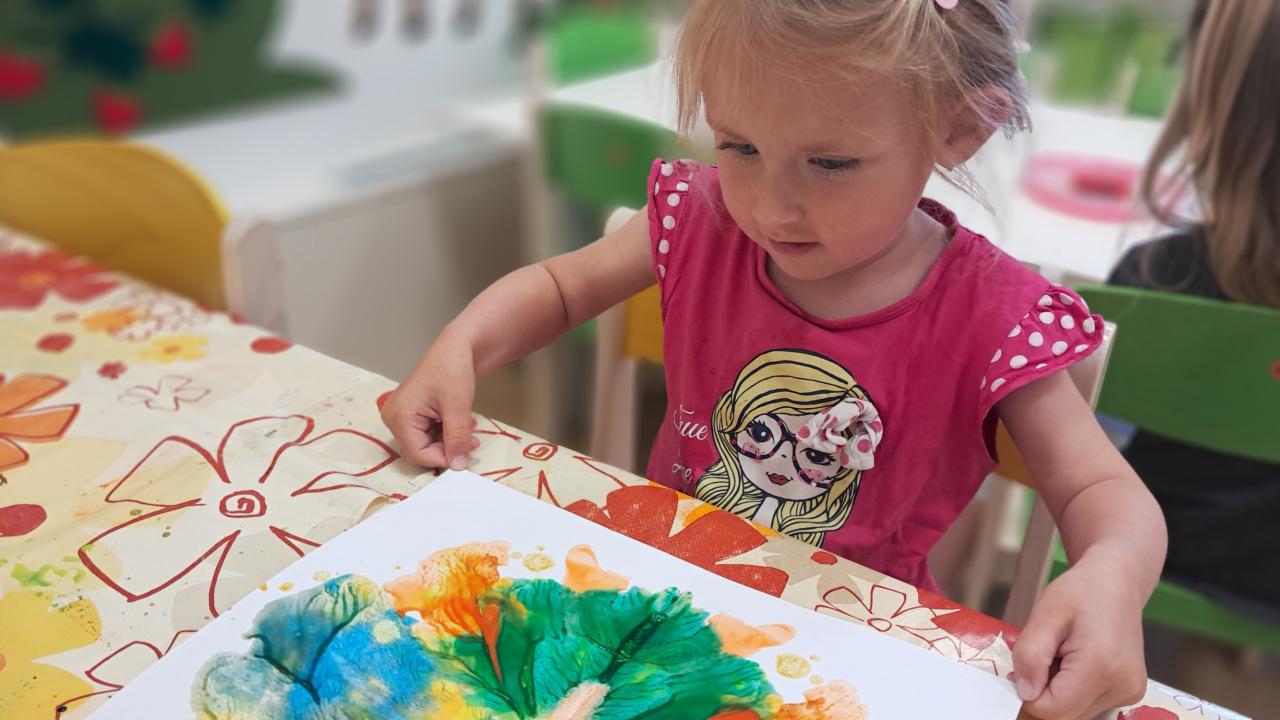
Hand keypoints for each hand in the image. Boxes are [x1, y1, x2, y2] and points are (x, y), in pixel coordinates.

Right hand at [381, 341, 480, 468]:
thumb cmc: (451, 369)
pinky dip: (446, 433)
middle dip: (447, 449)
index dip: (442, 459)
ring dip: (449, 441)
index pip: (417, 454)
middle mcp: (394, 418)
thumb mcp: (457, 407)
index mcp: (399, 416)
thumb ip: (457, 438)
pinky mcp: (411, 415)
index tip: (464, 456)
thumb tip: (458, 464)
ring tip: (469, 429)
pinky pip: (428, 434)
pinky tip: (460, 423)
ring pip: (426, 444)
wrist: (454, 349)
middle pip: (420, 450)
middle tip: (471, 442)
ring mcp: (402, 416)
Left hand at [1012, 554, 1147, 719]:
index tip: (1025, 666)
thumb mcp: (1045, 614)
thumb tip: (1024, 692)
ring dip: (1059, 691)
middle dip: (1044, 692)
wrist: (1117, 582)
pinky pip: (1090, 705)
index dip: (1029, 693)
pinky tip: (1076, 662)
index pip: (1053, 709)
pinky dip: (1074, 690)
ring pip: (1076, 713)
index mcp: (1101, 667)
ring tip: (1062, 655)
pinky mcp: (1130, 692)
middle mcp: (1122, 687)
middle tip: (1046, 655)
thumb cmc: (1081, 591)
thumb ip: (1030, 655)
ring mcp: (1130, 692)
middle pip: (1065, 715)